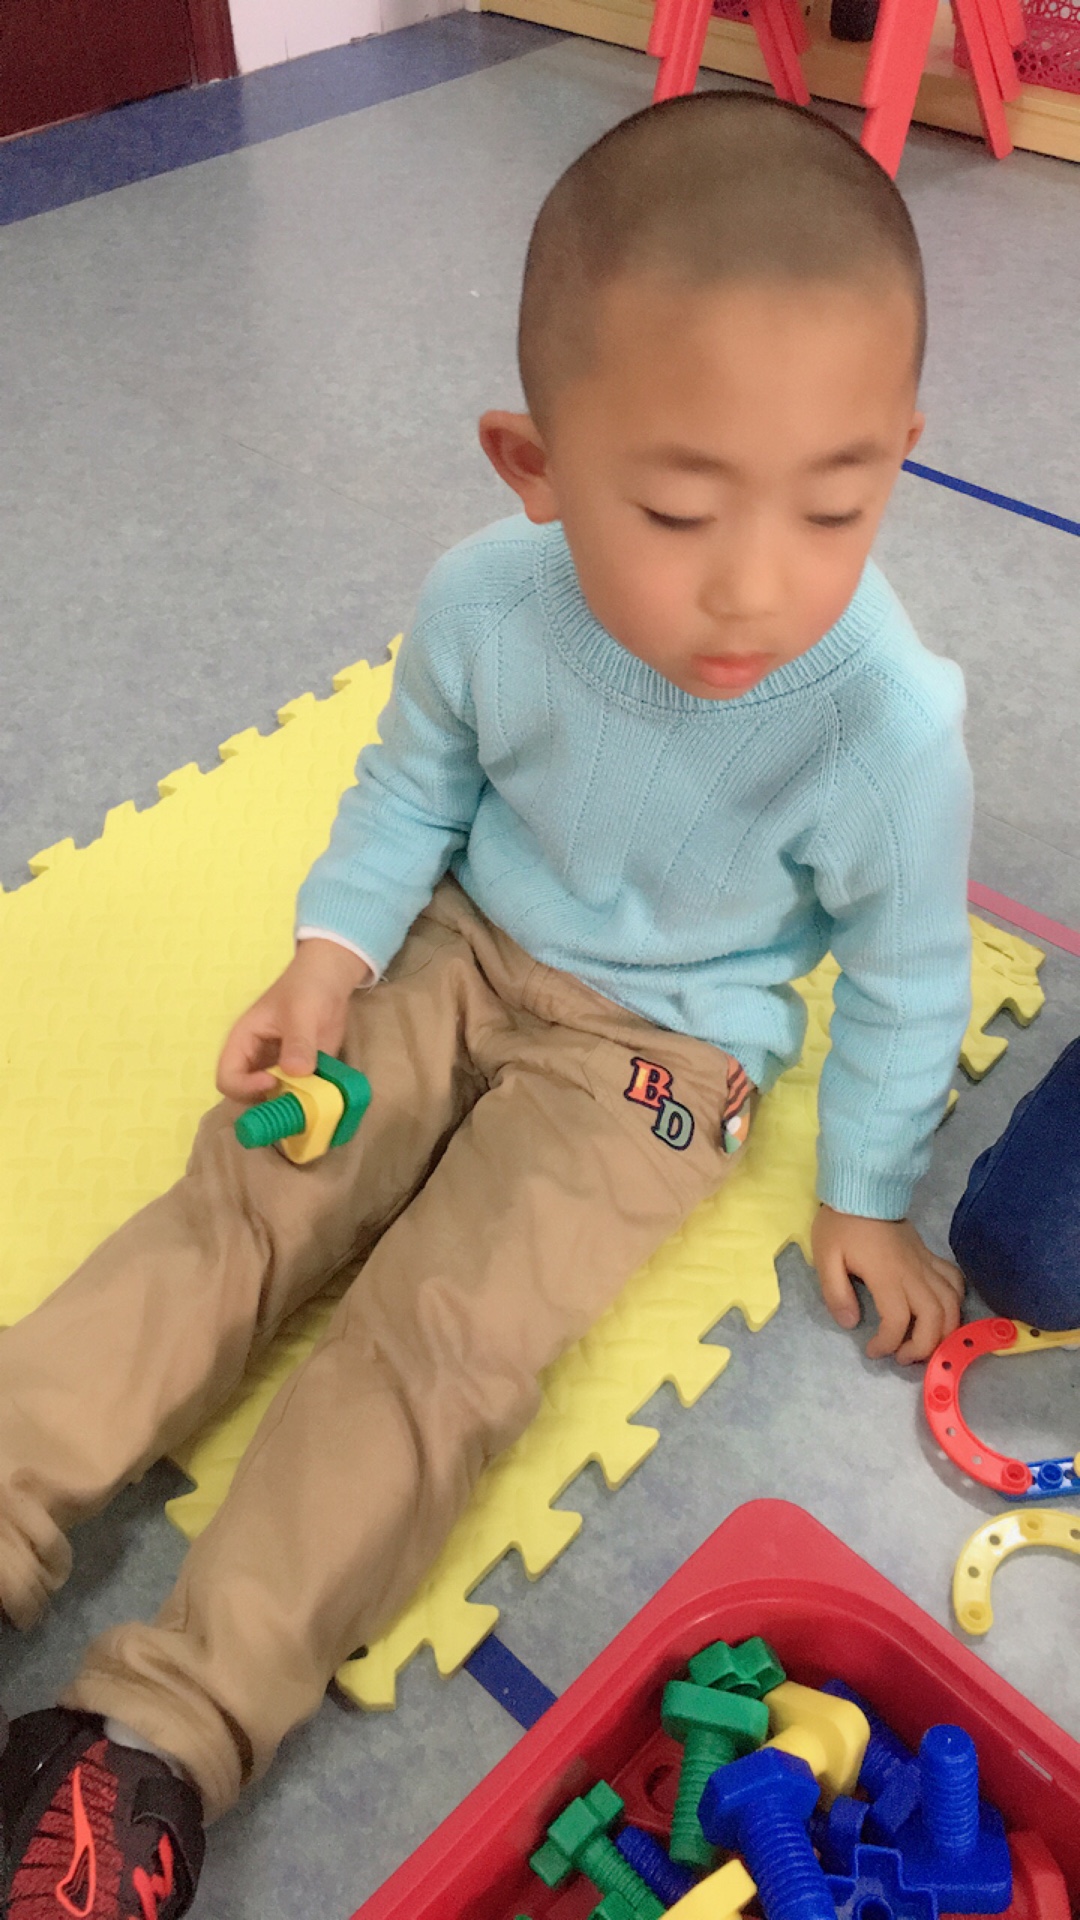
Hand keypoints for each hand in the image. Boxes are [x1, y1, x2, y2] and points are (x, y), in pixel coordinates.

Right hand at [216, 939, 371, 1104]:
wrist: (330, 981)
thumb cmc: (306, 989)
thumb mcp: (301, 1012)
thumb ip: (298, 1041)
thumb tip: (296, 1072)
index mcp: (242, 1043)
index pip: (227, 1078)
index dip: (244, 1087)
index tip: (273, 1082)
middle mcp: (255, 1062)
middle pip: (247, 1098)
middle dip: (267, 1106)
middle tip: (294, 1103)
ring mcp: (278, 1071)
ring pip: (273, 1103)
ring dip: (289, 1109)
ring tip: (311, 1106)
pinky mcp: (300, 1077)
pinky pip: (298, 1098)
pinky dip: (308, 1105)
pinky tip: (324, 1103)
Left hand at [811, 1206, 963, 1363]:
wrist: (864, 1189)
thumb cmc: (841, 1224)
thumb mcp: (825, 1257)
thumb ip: (836, 1293)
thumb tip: (851, 1323)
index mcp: (886, 1275)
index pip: (898, 1320)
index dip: (888, 1343)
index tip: (873, 1351)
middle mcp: (913, 1273)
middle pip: (935, 1318)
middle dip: (923, 1346)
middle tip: (902, 1357)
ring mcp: (926, 1264)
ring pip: (951, 1304)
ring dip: (944, 1331)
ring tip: (923, 1343)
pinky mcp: (931, 1256)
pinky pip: (955, 1281)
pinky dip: (955, 1302)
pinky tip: (942, 1312)